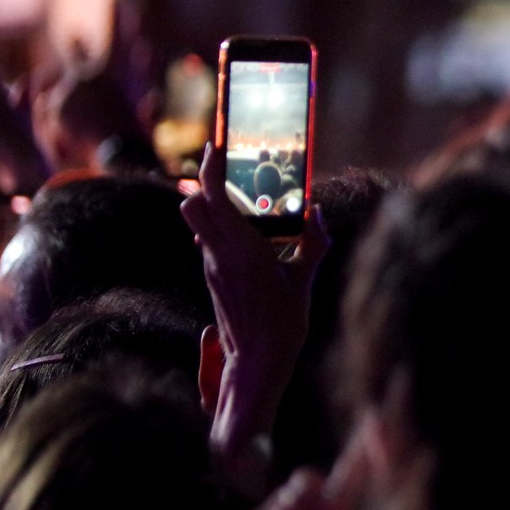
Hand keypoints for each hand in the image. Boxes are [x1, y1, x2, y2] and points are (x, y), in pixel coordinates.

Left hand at [180, 143, 330, 494]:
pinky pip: (208, 244)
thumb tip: (317, 215)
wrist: (256, 363)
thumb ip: (312, 244)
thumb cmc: (284, 323)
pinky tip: (248, 240)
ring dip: (212, 208)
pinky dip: (220, 231)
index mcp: (242, 249)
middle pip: (192, 205)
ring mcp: (211, 268)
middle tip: (228, 172)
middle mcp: (219, 255)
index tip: (216, 147)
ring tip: (245, 205)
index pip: (212, 197)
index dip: (210, 168)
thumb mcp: (305, 280)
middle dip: (204, 185)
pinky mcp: (213, 280)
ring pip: (198, 224)